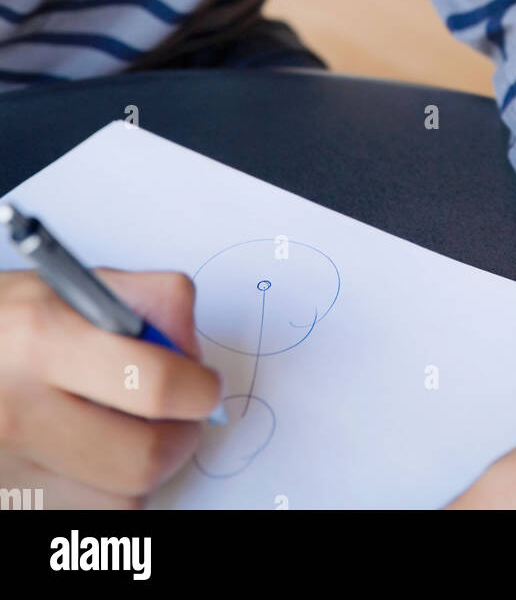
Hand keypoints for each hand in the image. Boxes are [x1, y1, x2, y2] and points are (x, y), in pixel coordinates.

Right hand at [0, 268, 222, 508]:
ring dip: (137, 473)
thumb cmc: (5, 324)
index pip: (155, 387)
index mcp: (40, 339)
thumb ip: (147, 300)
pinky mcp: (6, 505)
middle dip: (179, 439)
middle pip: (143, 460)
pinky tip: (84, 460)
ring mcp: (5, 471)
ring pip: (121, 503)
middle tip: (178, 419)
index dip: (198, 389)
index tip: (204, 386)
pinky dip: (99, 497)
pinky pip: (85, 522)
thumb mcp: (68, 285)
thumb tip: (193, 355)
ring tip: (119, 433)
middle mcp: (16, 411)